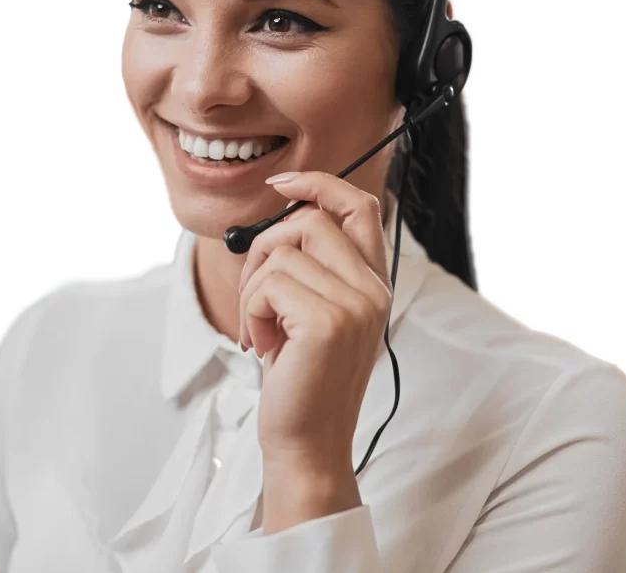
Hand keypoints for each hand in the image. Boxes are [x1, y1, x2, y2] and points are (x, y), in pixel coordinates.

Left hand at [238, 171, 393, 466]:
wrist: (306, 443)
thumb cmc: (302, 377)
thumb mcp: (315, 313)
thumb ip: (313, 265)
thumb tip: (281, 214)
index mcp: (374, 282)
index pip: (360, 206)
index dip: (319, 183)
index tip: (281, 185)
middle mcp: (374, 288)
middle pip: (310, 219)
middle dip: (265, 247)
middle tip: (257, 293)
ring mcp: (356, 303)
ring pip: (281, 251)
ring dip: (254, 289)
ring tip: (265, 328)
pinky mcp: (328, 321)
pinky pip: (268, 283)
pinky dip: (252, 310)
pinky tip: (265, 344)